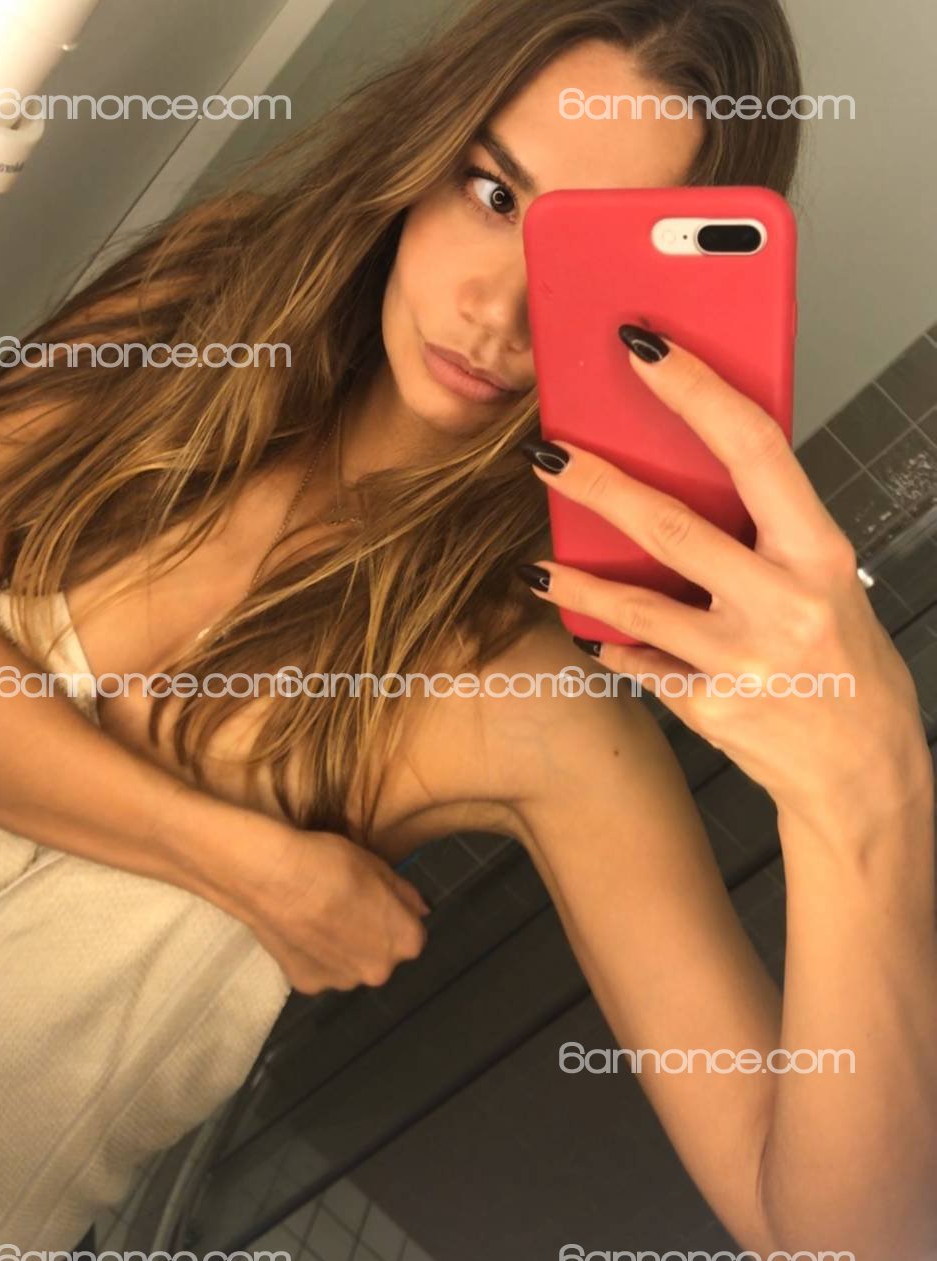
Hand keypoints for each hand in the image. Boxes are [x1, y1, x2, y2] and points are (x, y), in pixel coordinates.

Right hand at [177, 796, 429, 993]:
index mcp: (404, 942)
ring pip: (349, 966)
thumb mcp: (377, 866)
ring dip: (342, 950)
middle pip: (380, 955)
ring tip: (316, 920)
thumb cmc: (332, 864)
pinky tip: (297, 932)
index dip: (392, 915)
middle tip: (342, 909)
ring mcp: (341, 983)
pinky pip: (318, 970)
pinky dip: (311, 956)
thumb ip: (404, 894)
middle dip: (368, 937)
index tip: (372, 899)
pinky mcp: (306, 985)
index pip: (410, 933)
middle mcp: (378, 971)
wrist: (273, 877)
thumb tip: (421, 910)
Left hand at [519, 327, 928, 825]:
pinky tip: (593, 631)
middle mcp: (782, 604)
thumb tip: (698, 474)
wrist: (863, 773)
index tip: (642, 350)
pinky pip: (641, 662)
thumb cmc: (848, 663)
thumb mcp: (829, 584)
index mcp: (820, 555)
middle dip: (597, 482)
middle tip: (546, 452)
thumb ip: (772, 536)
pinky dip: (614, 642)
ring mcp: (741, 661)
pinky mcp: (708, 708)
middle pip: (671, 525)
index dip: (695, 390)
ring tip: (534, 560)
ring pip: (636, 603)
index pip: (754, 448)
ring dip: (575, 578)